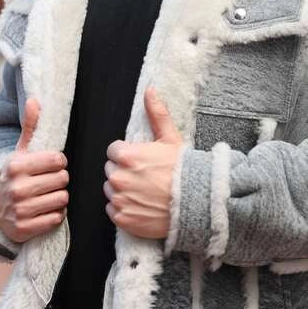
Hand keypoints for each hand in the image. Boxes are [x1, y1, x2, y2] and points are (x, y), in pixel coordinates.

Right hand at [0, 97, 68, 242]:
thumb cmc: (15, 177)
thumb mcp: (20, 153)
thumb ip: (30, 127)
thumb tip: (35, 100)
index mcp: (16, 166)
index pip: (58, 160)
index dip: (58, 162)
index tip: (49, 166)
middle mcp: (16, 188)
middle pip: (63, 180)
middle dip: (59, 180)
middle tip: (47, 182)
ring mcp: (20, 210)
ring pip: (63, 199)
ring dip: (58, 198)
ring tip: (46, 195)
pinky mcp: (25, 229)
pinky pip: (57, 218)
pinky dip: (55, 215)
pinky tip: (44, 210)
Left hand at [103, 87, 183, 239]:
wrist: (197, 203)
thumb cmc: (184, 169)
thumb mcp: (171, 138)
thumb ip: (156, 113)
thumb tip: (150, 90)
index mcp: (127, 156)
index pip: (113, 151)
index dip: (127, 154)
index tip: (141, 160)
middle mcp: (119, 178)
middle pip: (111, 170)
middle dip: (123, 171)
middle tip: (144, 175)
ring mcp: (120, 200)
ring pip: (111, 190)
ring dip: (122, 190)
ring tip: (144, 191)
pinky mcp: (123, 219)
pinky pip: (113, 210)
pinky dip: (124, 208)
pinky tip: (141, 205)